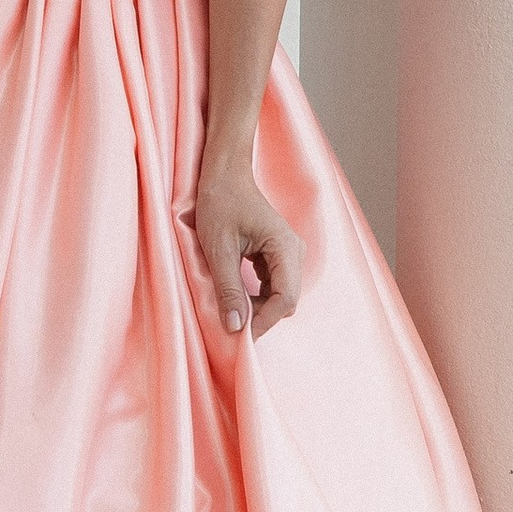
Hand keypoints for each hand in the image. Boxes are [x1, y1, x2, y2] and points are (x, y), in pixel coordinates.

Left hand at [196, 152, 301, 339]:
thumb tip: (236, 327)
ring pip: (280, 296)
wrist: (224, 175)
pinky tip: (236, 296)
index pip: (286, 299)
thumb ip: (228, 288)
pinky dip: (256, 296)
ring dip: (258, 308)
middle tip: (232, 326)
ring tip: (231, 311)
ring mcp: (287, 254)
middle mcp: (294, 252)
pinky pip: (273, 285)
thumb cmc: (221, 203)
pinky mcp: (277, 255)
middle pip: (286, 300)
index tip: (240, 336)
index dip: (264, 321)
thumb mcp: (218, 248)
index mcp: (285, 248)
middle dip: (261, 316)